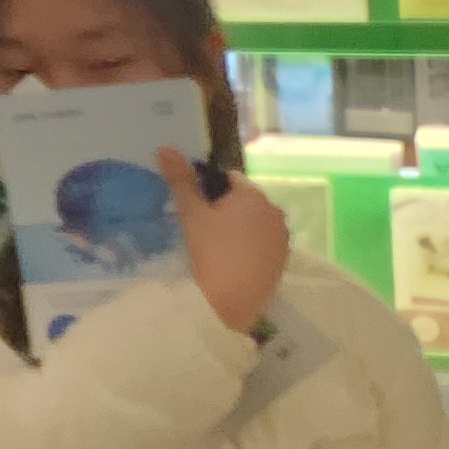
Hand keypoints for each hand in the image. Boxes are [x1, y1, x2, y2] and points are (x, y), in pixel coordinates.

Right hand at [165, 148, 284, 333]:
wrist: (230, 301)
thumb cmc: (210, 250)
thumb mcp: (191, 213)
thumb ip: (180, 180)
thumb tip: (166, 147)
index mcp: (254, 195)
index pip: (229, 179)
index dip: (209, 190)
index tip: (196, 210)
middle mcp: (275, 211)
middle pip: (245, 201)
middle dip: (226, 209)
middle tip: (203, 230)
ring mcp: (282, 238)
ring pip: (255, 223)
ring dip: (239, 228)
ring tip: (216, 248)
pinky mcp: (283, 260)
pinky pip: (263, 243)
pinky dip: (249, 247)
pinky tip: (231, 262)